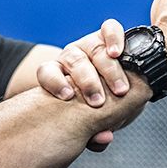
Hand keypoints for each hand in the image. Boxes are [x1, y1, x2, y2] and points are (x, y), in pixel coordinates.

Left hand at [37, 19, 128, 150]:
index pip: (47, 73)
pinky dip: (113, 38)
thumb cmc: (99, 106)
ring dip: (107, 70)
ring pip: (93, 49)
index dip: (54, 83)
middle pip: (73, 62)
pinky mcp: (107, 35)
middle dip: (87, 83)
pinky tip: (118, 53)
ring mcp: (89, 44)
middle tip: (99, 102)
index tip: (67, 97)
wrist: (119, 86)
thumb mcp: (95, 120)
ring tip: (120, 89)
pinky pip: (109, 28)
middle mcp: (71, 57)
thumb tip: (102, 139)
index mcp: (59, 75)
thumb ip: (95, 132)